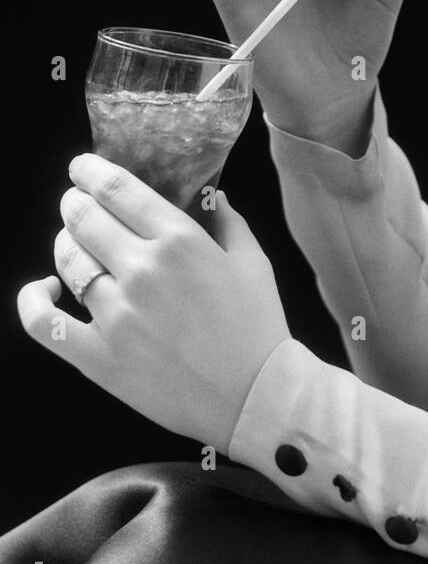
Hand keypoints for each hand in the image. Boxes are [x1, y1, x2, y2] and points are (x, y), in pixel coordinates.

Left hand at [17, 153, 290, 455]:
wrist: (254, 396)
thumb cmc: (258, 325)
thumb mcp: (253, 262)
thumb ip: (228, 222)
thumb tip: (211, 196)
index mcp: (180, 240)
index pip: (117, 189)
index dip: (91, 171)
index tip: (82, 167)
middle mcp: (143, 270)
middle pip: (84, 218)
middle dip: (74, 202)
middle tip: (76, 201)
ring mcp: (116, 314)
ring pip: (67, 260)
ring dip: (64, 243)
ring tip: (72, 242)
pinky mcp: (98, 356)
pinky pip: (45, 323)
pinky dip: (33, 300)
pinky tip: (41, 289)